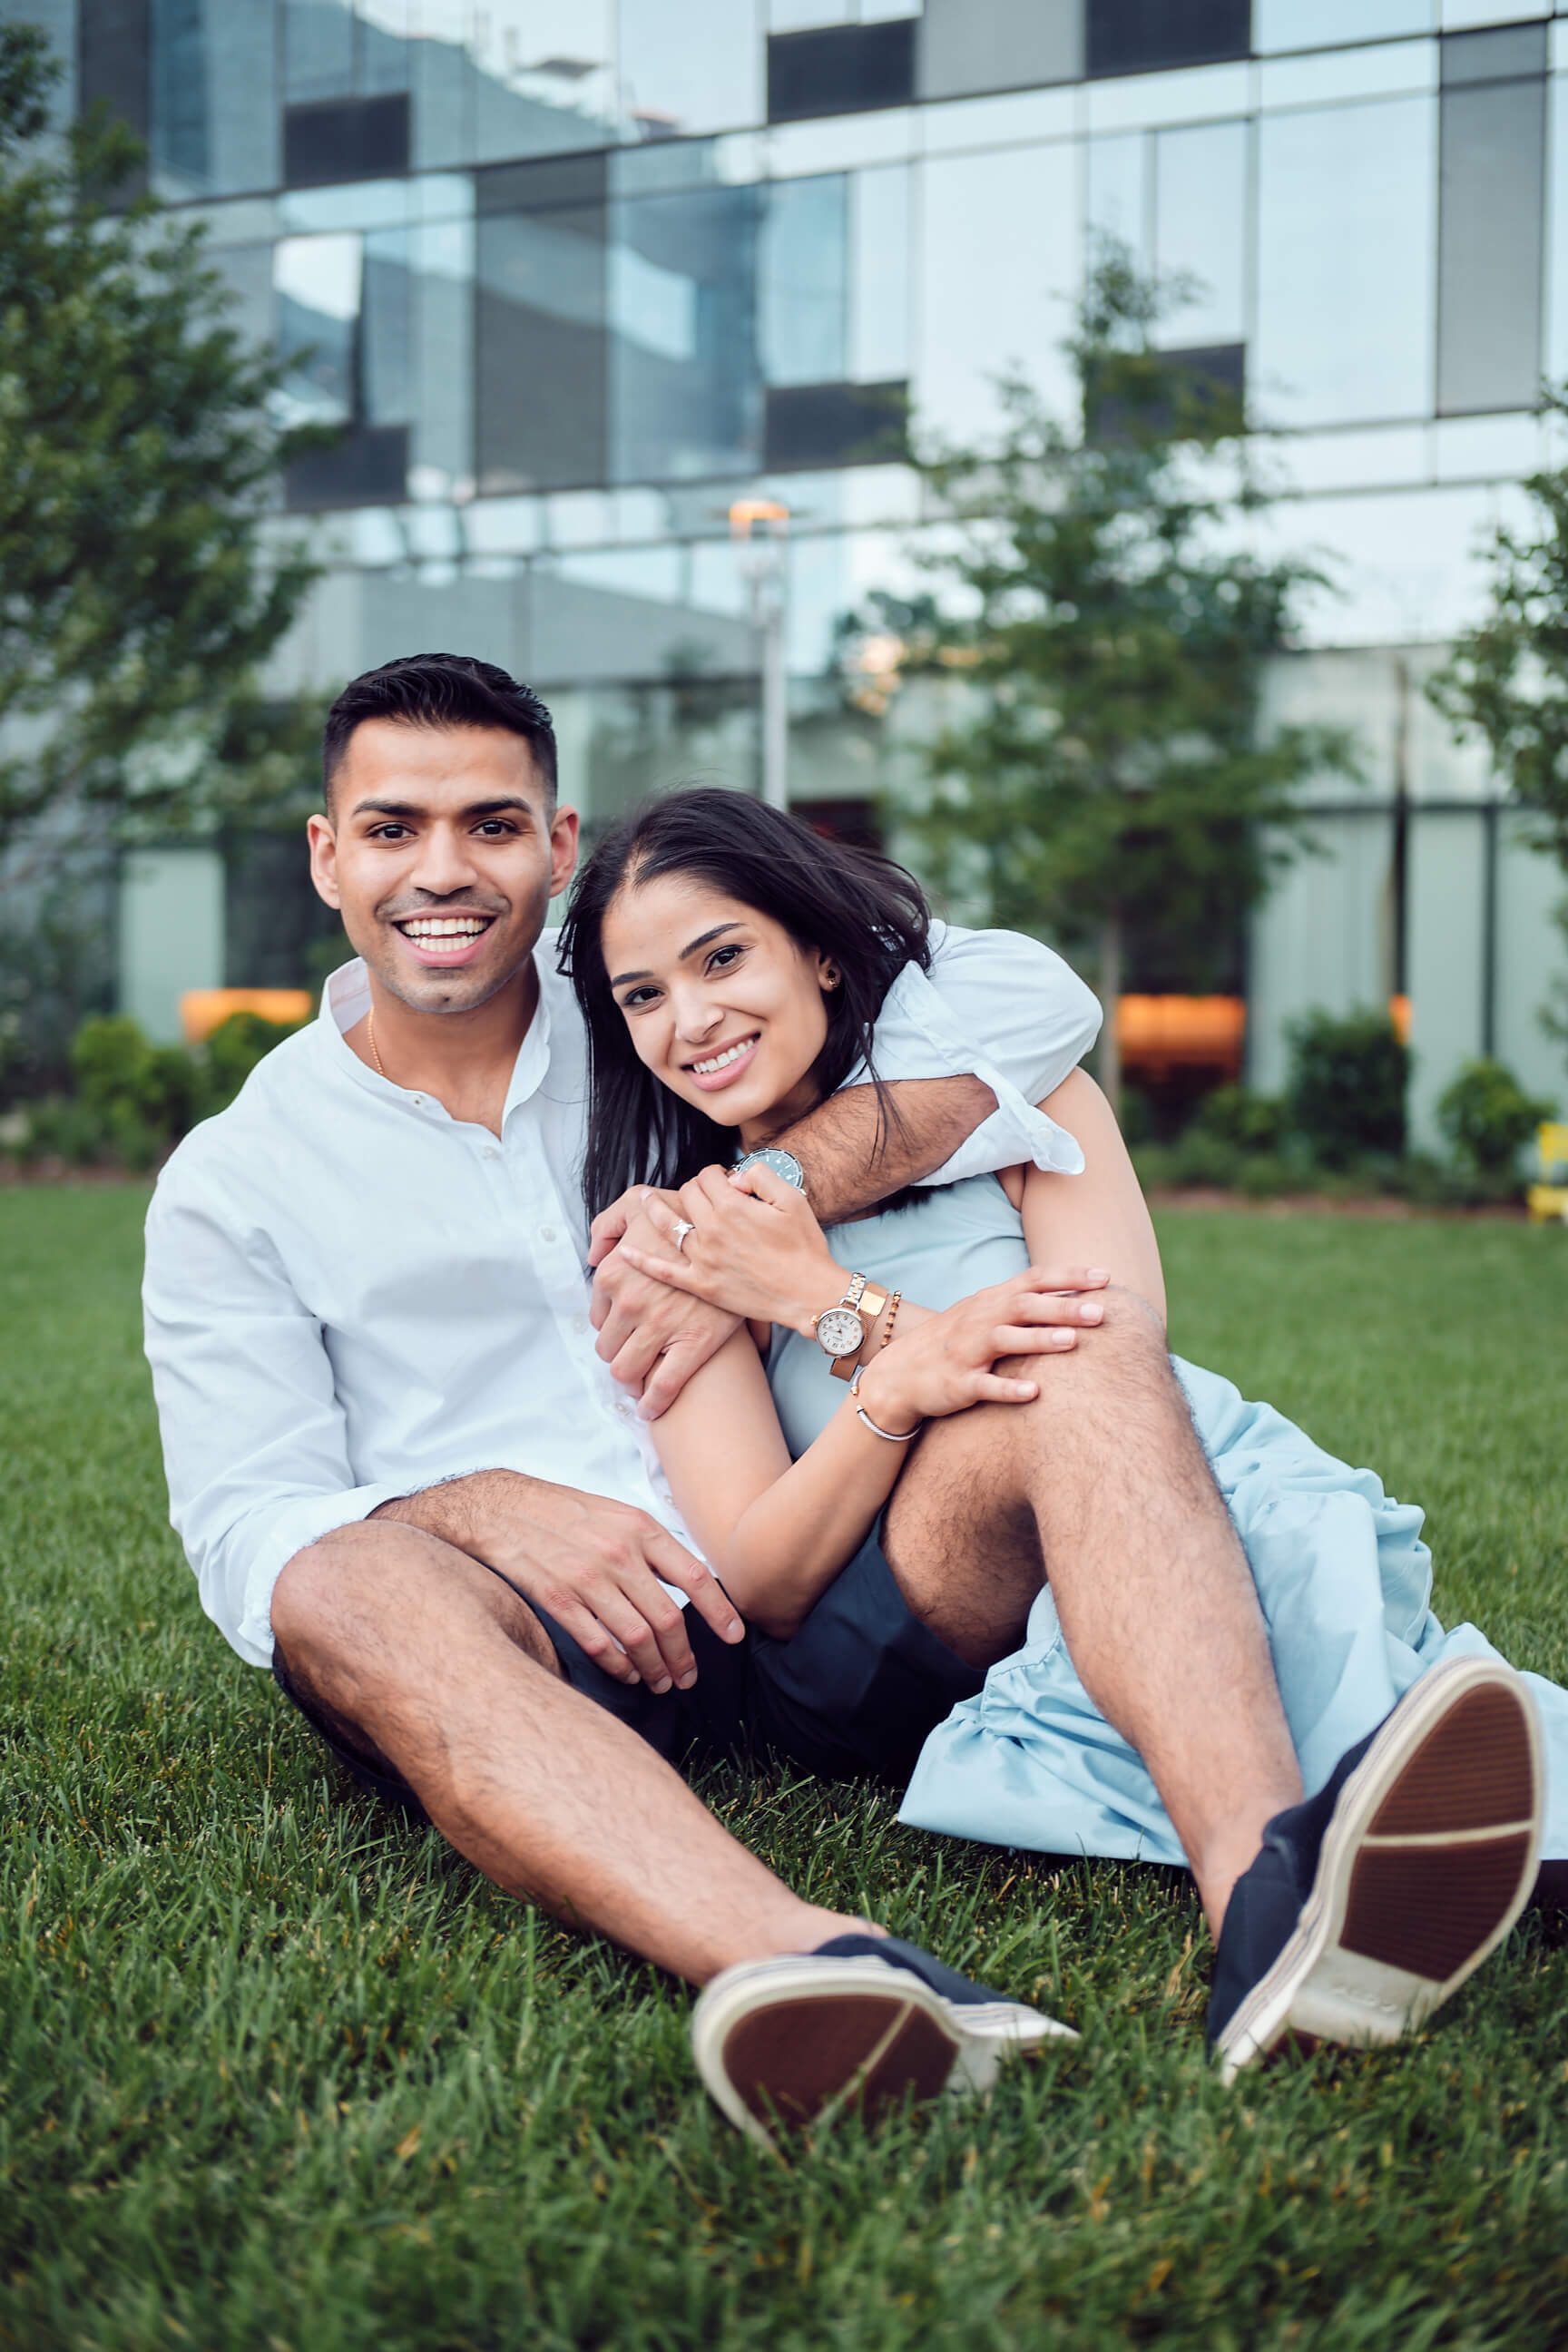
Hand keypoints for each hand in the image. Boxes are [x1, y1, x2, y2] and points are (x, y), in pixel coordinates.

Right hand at [481, 1478, 745, 1689]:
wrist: (500, 1507)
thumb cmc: (564, 1512)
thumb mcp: (617, 1513)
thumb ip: (651, 1546)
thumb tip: (689, 1582)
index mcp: (640, 1529)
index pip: (695, 1577)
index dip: (720, 1612)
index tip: (735, 1637)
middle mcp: (618, 1553)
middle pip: (669, 1619)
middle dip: (683, 1658)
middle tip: (687, 1678)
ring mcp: (586, 1578)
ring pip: (637, 1638)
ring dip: (654, 1668)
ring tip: (659, 1683)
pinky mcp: (557, 1598)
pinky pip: (598, 1643)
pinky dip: (618, 1665)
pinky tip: (626, 1672)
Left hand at [590, 1185, 741, 1417]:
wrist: (736, 1233)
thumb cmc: (687, 1216)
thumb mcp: (638, 1203)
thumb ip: (608, 1224)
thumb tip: (593, 1256)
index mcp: (615, 1273)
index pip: (598, 1318)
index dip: (611, 1328)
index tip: (623, 1333)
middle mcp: (631, 1301)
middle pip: (608, 1350)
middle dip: (618, 1357)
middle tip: (632, 1359)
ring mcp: (659, 1325)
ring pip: (626, 1371)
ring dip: (631, 1380)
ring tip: (640, 1382)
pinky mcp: (692, 1344)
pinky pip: (663, 1387)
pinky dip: (653, 1404)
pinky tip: (650, 1410)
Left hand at [611, 1161, 844, 1334]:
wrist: (809, 1294)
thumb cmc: (804, 1246)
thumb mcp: (792, 1198)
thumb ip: (760, 1176)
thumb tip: (735, 1176)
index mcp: (733, 1206)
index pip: (708, 1176)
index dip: (715, 1174)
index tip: (724, 1181)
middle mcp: (711, 1230)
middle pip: (687, 1196)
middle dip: (694, 1189)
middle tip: (704, 1194)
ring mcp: (703, 1259)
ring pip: (668, 1225)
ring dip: (653, 1209)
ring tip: (644, 1199)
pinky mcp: (701, 1285)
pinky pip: (663, 1270)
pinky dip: (641, 1261)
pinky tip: (624, 1253)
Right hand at [854, 1265, 1110, 1432]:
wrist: (900, 1375)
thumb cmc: (955, 1343)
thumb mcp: (984, 1314)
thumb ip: (1022, 1303)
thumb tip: (1073, 1294)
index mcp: (990, 1301)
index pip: (1033, 1280)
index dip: (1069, 1276)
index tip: (1105, 1277)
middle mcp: (979, 1320)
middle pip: (1023, 1306)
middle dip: (1063, 1306)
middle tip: (1101, 1311)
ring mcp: (967, 1351)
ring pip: (1005, 1340)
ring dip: (1039, 1340)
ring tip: (1072, 1342)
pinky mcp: (958, 1383)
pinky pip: (985, 1385)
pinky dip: (1008, 1388)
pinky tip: (1033, 1391)